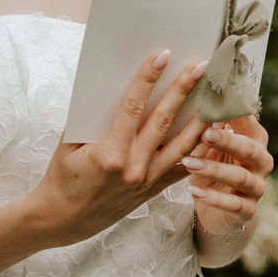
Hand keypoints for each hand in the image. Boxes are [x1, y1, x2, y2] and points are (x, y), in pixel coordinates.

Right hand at [32, 50, 207, 244]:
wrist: (64, 219)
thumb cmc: (62, 177)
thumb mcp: (67, 145)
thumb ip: (89, 118)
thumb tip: (110, 86)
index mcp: (109, 154)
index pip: (132, 107)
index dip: (147, 79)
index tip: (161, 56)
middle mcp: (133, 168)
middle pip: (164, 120)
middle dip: (182, 89)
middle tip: (200, 66)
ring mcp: (147, 180)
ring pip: (183, 145)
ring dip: (200, 117)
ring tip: (215, 94)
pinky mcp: (154, 190)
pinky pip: (183, 167)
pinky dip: (200, 149)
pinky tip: (213, 131)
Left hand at [185, 116, 272, 238]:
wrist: (218, 209)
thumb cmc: (214, 166)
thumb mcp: (210, 146)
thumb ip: (207, 129)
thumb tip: (195, 104)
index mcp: (255, 139)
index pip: (249, 122)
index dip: (235, 112)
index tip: (217, 101)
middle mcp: (262, 161)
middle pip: (249, 149)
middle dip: (227, 140)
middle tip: (205, 133)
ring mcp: (257, 187)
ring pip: (240, 177)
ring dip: (213, 169)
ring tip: (189, 163)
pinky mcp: (248, 210)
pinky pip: (233, 205)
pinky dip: (213, 198)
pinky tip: (194, 191)